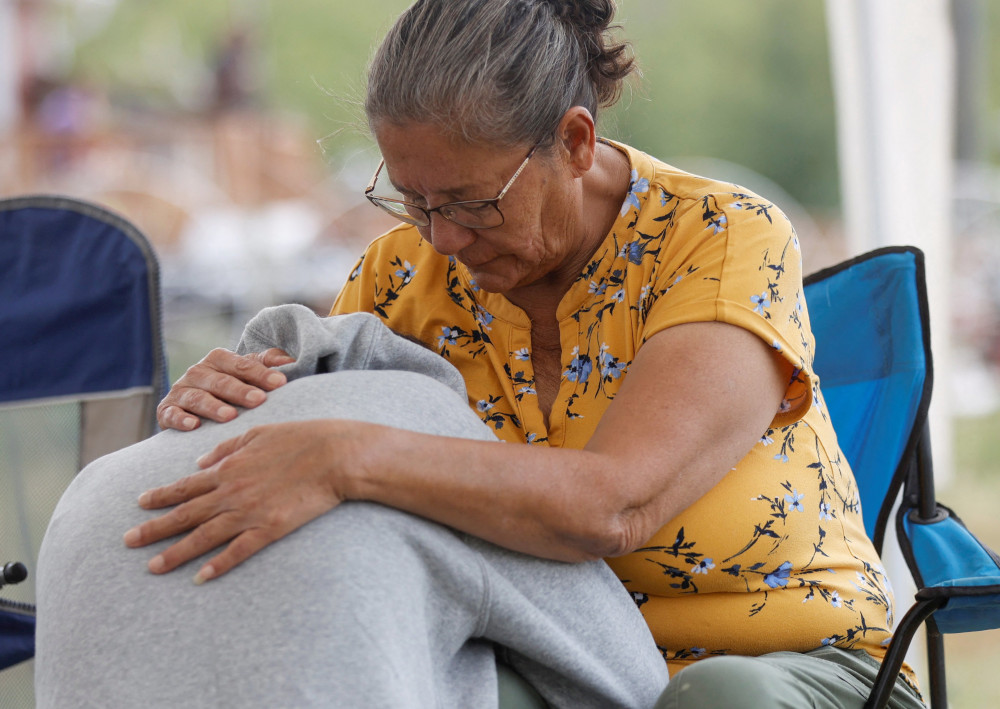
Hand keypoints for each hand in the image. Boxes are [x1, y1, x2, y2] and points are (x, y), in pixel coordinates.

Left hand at [124, 420, 354, 582]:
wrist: (336, 456)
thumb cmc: (303, 439)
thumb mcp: (260, 433)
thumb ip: (228, 447)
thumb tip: (202, 462)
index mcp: (229, 468)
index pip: (186, 485)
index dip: (161, 496)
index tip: (139, 504)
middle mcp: (232, 492)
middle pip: (185, 514)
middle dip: (153, 528)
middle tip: (127, 542)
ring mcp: (249, 513)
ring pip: (203, 537)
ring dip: (175, 552)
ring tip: (152, 567)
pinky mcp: (270, 529)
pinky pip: (237, 552)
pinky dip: (217, 565)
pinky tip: (200, 578)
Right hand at [157, 348, 294, 430]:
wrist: (191, 407)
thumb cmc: (229, 387)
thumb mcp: (247, 372)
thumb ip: (266, 363)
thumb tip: (291, 361)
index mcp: (219, 359)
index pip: (242, 364)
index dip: (261, 373)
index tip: (281, 383)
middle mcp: (198, 372)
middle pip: (221, 380)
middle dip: (240, 390)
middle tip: (259, 400)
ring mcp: (180, 391)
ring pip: (197, 397)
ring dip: (213, 406)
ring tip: (230, 416)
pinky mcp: (166, 410)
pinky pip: (171, 414)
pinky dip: (181, 419)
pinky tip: (194, 426)